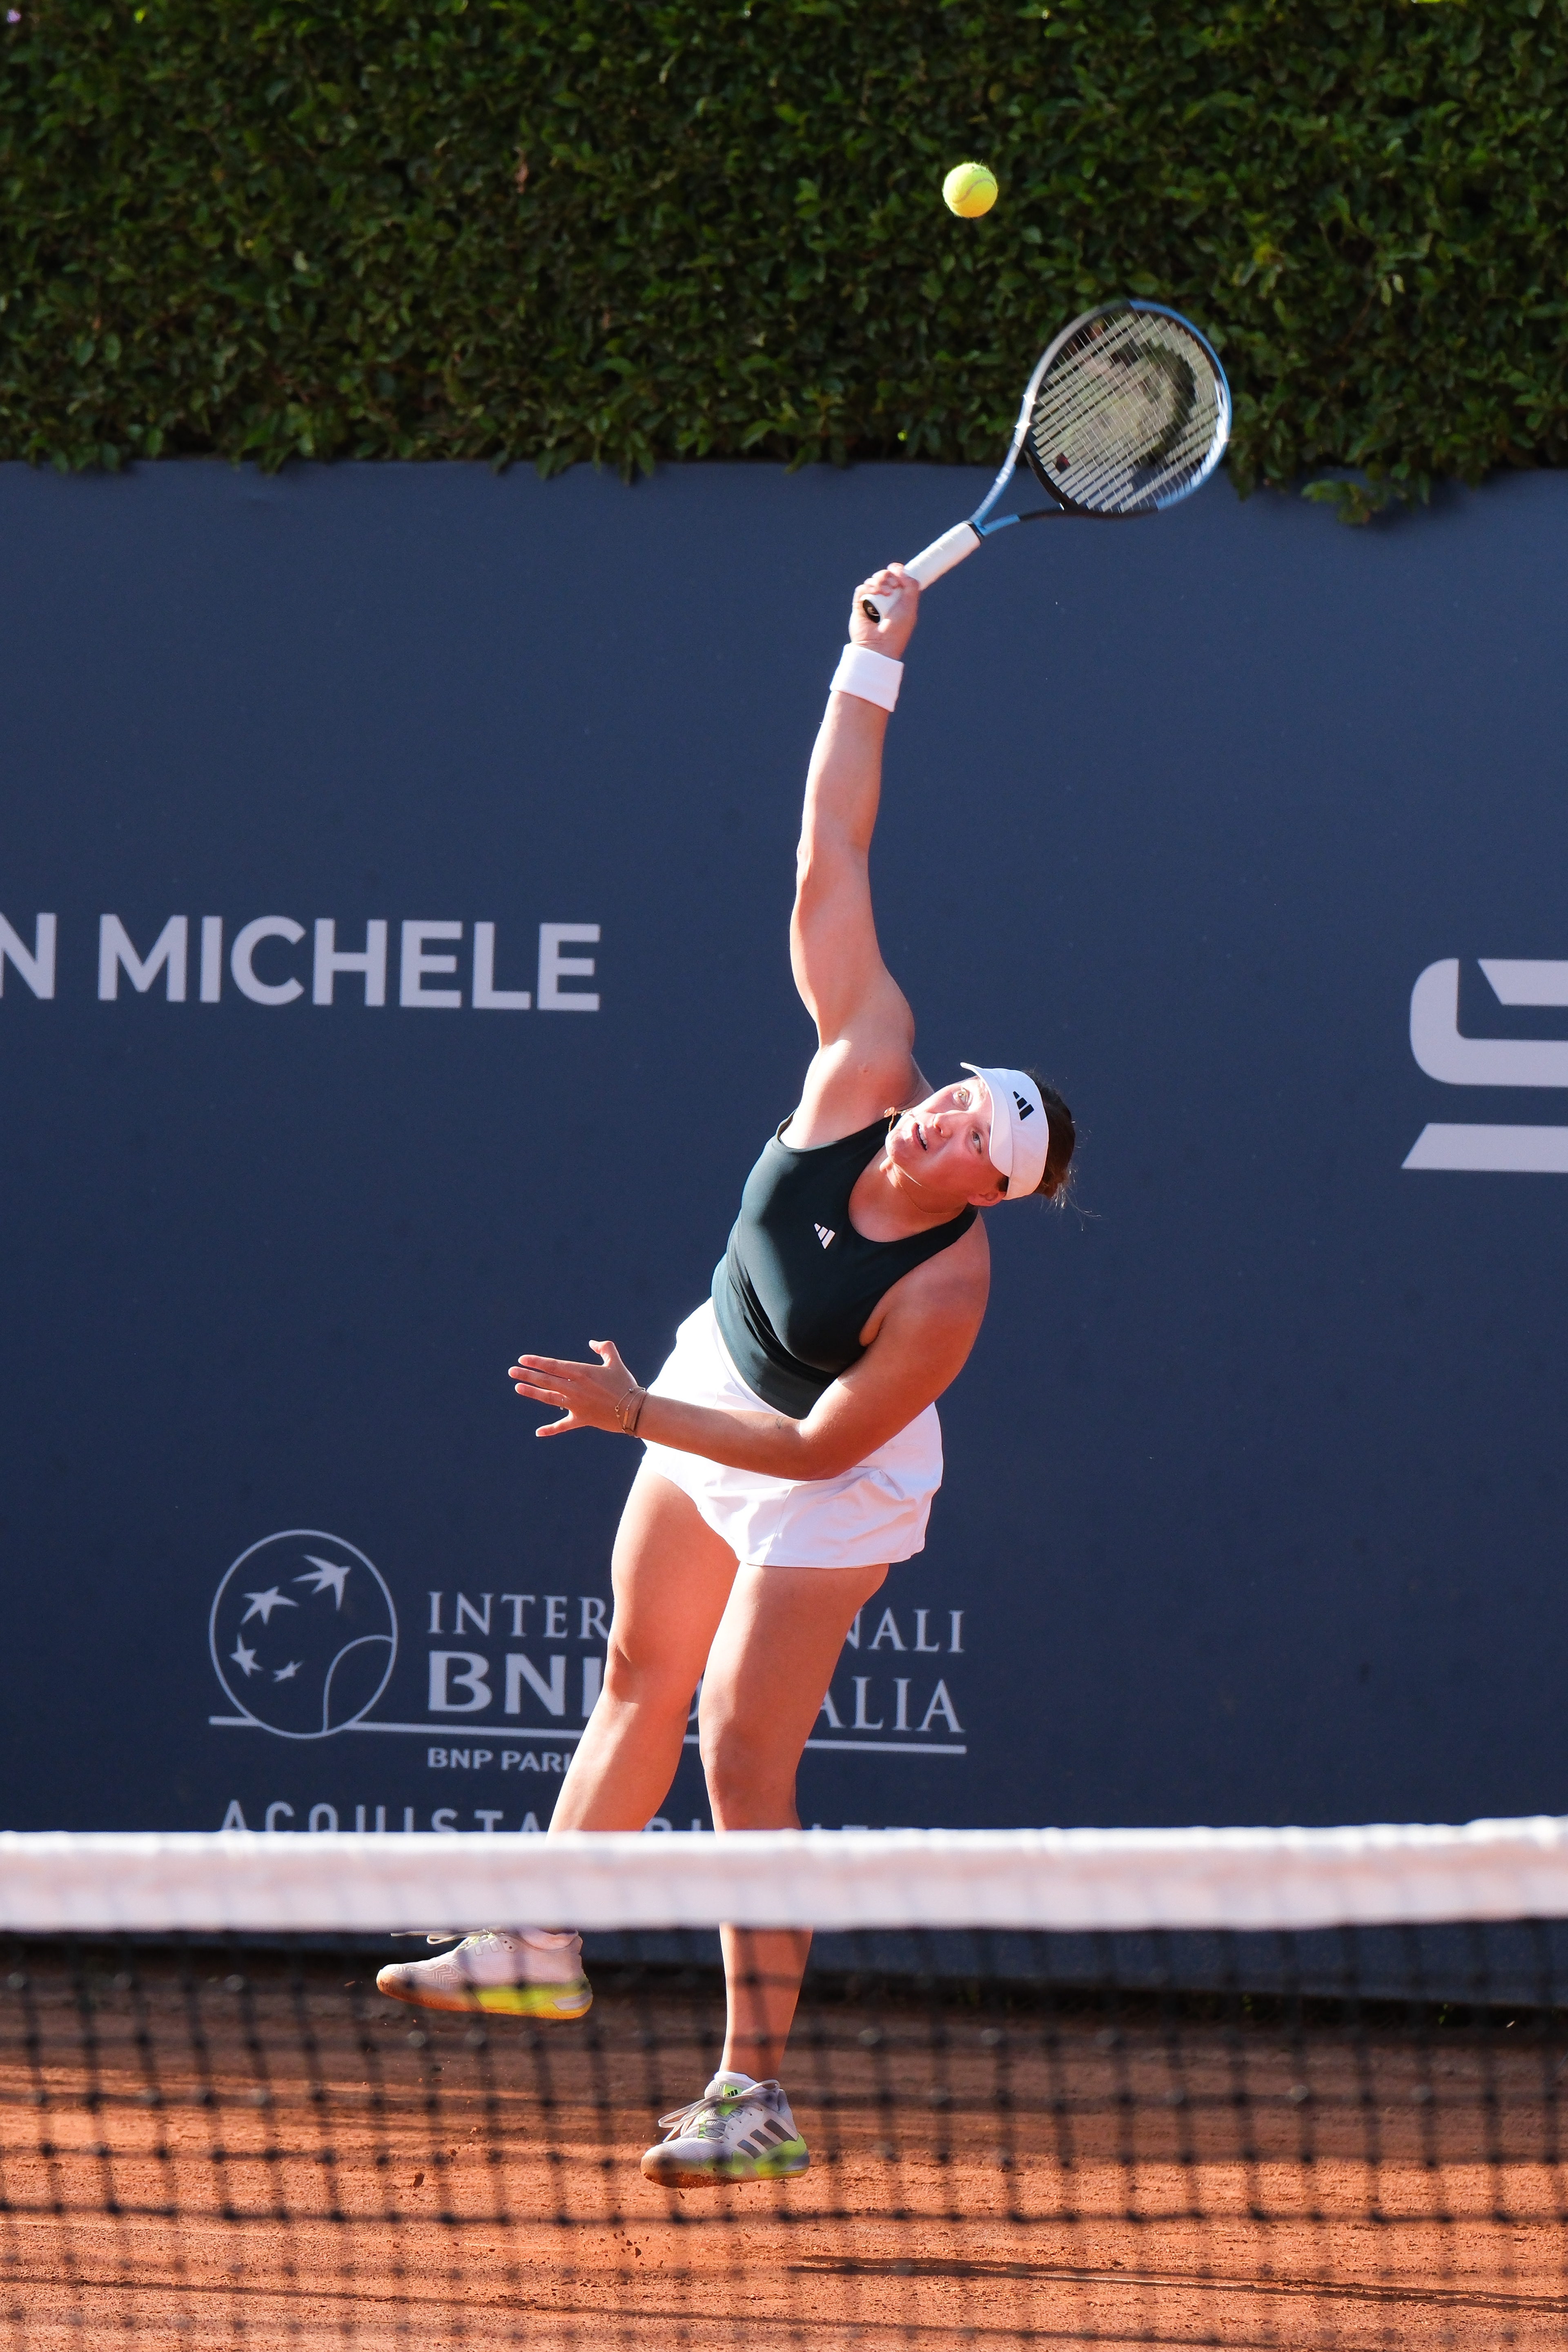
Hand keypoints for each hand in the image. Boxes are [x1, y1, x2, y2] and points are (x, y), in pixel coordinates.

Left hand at [508, 1340, 643, 1436]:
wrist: (634, 1410)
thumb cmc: (625, 1384)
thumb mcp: (615, 1362)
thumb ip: (605, 1348)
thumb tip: (592, 1343)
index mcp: (581, 1372)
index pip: (553, 1365)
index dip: (537, 1362)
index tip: (522, 1359)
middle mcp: (574, 1388)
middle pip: (546, 1380)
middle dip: (527, 1375)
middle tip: (511, 1372)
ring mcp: (576, 1405)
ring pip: (549, 1398)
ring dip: (532, 1393)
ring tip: (517, 1388)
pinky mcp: (581, 1419)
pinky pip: (563, 1426)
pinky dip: (550, 1430)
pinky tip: (538, 1432)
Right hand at [847, 564, 919, 659]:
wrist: (880, 645)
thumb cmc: (897, 630)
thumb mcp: (910, 606)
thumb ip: (911, 585)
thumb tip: (900, 569)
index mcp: (898, 598)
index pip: (896, 577)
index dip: (896, 570)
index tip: (897, 569)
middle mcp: (884, 598)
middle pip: (883, 576)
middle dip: (888, 575)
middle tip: (893, 586)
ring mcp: (871, 601)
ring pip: (872, 580)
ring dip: (879, 581)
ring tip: (886, 593)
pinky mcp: (859, 605)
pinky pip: (862, 589)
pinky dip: (868, 588)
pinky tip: (875, 593)